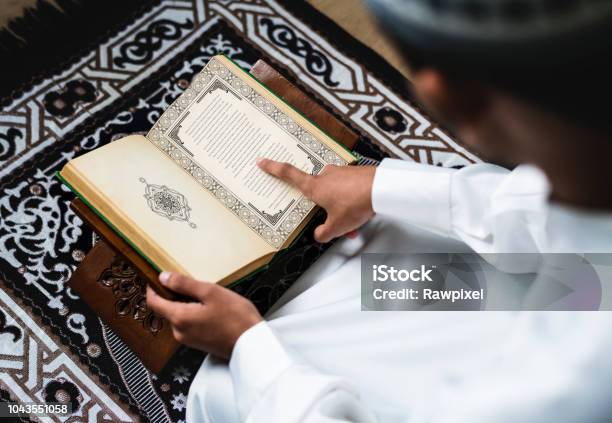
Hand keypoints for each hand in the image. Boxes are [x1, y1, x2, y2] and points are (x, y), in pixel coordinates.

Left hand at [146, 272, 261, 358]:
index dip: (152, 288)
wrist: (252, 343)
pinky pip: (188, 324)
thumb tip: (163, 277)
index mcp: (179, 317)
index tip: (157, 276)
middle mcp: (179, 331)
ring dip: (186, 304)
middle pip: (166, 309)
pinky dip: (193, 313)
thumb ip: (184, 284)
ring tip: (205, 295)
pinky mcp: (198, 343)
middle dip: (173, 294)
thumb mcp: (210, 292)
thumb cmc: (235, 316)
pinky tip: (210, 308)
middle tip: (191, 282)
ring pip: (178, 316)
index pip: (153, 302)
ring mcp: (188, 339)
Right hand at [257, 159, 375, 242]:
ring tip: (355, 224)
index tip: (262, 161)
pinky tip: (363, 214)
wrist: (382, 188)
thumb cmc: (356, 204)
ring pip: (336, 194)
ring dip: (343, 210)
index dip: (273, 168)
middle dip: (326, 209)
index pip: (288, 175)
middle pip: (318, 193)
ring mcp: (341, 173)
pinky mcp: (355, 173)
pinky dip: (353, 203)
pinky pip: (349, 190)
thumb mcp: (336, 227)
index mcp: (314, 186)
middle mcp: (326, 176)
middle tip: (336, 224)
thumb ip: (324, 233)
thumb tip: (319, 234)